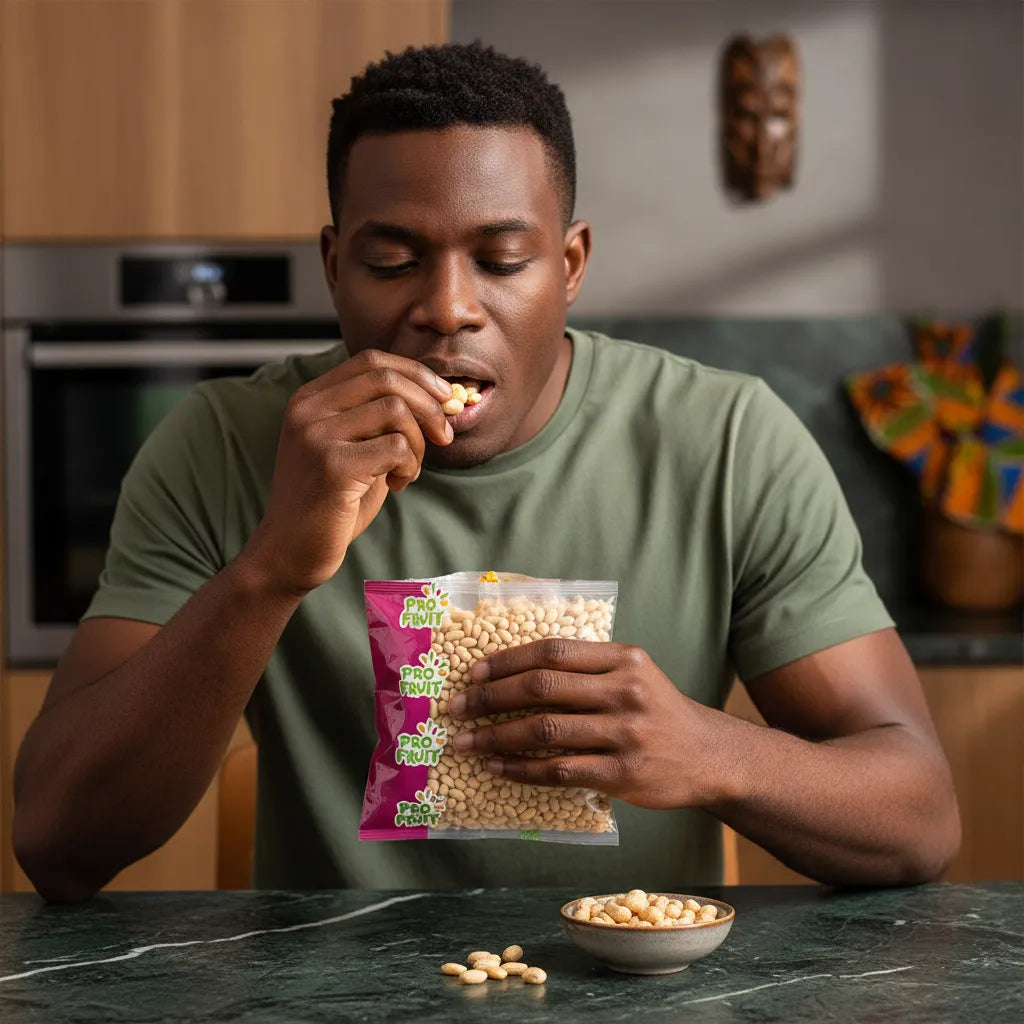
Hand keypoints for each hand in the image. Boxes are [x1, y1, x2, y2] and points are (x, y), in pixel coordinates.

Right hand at [243, 349, 452, 595]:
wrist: (289, 552)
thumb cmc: (331, 503)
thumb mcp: (352, 448)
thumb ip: (378, 418)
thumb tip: (439, 395)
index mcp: (309, 399)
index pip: (371, 361)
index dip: (416, 373)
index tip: (446, 398)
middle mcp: (308, 410)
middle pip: (387, 380)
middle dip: (430, 406)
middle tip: (444, 436)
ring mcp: (317, 436)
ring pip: (396, 411)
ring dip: (418, 444)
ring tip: (408, 471)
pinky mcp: (333, 466)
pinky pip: (396, 448)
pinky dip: (410, 466)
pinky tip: (397, 485)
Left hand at [448, 639, 729, 809]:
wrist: (708, 756)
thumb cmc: (657, 711)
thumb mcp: (633, 674)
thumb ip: (586, 668)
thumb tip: (513, 672)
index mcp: (623, 659)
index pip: (552, 651)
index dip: (507, 660)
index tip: (474, 672)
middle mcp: (625, 691)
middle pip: (542, 687)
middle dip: (490, 697)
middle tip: (457, 707)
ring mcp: (625, 734)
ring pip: (544, 731)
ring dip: (496, 737)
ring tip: (466, 742)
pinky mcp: (623, 774)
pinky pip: (559, 770)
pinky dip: (521, 769)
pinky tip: (497, 768)